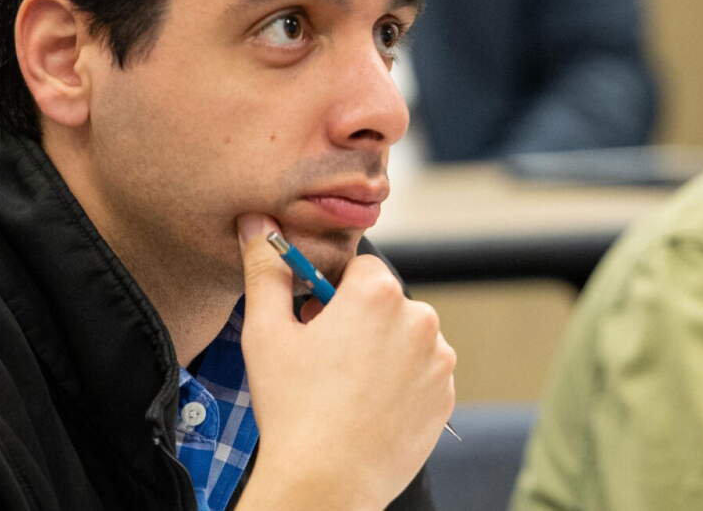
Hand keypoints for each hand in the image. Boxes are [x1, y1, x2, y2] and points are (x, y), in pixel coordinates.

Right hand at [231, 214, 455, 510]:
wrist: (326, 481)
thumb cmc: (293, 408)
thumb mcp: (266, 332)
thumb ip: (266, 269)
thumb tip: (256, 221)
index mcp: (377, 293)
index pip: (360, 269)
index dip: (333, 295)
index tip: (315, 324)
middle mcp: (419, 319)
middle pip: (385, 303)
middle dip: (360, 322)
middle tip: (325, 361)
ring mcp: (438, 360)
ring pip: (405, 339)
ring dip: (383, 353)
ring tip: (346, 390)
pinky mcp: (446, 395)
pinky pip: (422, 375)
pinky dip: (400, 384)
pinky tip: (369, 407)